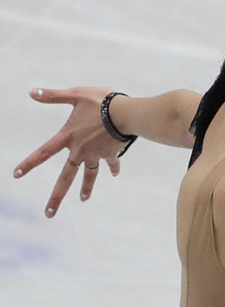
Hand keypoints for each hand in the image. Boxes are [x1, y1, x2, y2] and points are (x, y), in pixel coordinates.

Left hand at [13, 87, 126, 217]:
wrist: (125, 114)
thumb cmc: (100, 102)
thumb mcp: (76, 95)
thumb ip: (54, 96)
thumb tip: (32, 92)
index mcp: (68, 137)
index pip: (43, 153)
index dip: (29, 164)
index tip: (16, 175)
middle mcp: (80, 151)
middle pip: (66, 177)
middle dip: (56, 197)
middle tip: (48, 214)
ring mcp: (96, 154)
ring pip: (89, 175)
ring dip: (86, 188)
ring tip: (83, 199)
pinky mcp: (111, 153)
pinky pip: (111, 163)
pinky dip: (113, 168)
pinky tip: (114, 174)